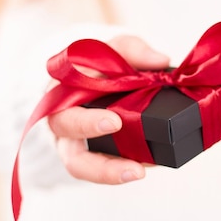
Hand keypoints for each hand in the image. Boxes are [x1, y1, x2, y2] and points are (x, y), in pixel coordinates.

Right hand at [47, 35, 169, 183]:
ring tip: (139, 173)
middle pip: (71, 153)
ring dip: (109, 174)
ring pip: (80, 166)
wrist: (95, 74)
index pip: (63, 110)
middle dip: (99, 163)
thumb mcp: (114, 47)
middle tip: (134, 166)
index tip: (116, 123)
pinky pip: (101, 168)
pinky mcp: (91, 154)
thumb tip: (160, 60)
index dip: (87, 121)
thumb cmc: (100, 63)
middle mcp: (62, 122)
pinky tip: (148, 165)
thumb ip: (132, 50)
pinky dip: (122, 169)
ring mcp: (73, 142)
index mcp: (61, 92)